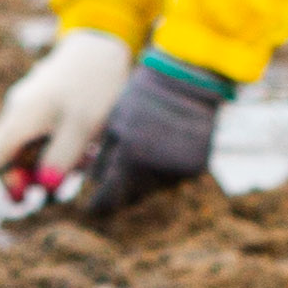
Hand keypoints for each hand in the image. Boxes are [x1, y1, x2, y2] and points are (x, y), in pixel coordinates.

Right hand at [0, 29, 134, 184]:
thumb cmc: (92, 85)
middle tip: (62, 180)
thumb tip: (45, 186)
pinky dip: (55, 141)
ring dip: (47, 157)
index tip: (25, 201)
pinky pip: (41, 128)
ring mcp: (29, 100)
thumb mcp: (81, 126)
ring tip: (82, 157)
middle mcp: (18, 108)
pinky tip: (83, 140)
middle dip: (32, 172)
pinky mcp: (44, 96)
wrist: (102, 44)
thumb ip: (60, 157)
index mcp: (21, 117)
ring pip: (28, 141)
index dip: (8, 183)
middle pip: (11, 152)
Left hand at [70, 58, 221, 217]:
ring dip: (142, 184)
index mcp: (131, 156)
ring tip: (137, 164)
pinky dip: (163, 174)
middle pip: (132, 197)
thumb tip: (92, 185)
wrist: (187, 80)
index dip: (98, 204)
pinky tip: (158, 157)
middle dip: (120, 193)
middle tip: (111, 188)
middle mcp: (157, 168)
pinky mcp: (197, 167)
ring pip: (154, 190)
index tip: (90, 208)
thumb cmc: (142, 97)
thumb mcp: (114, 125)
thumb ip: (102, 159)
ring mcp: (180, 169)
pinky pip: (173, 179)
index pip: (110, 197)